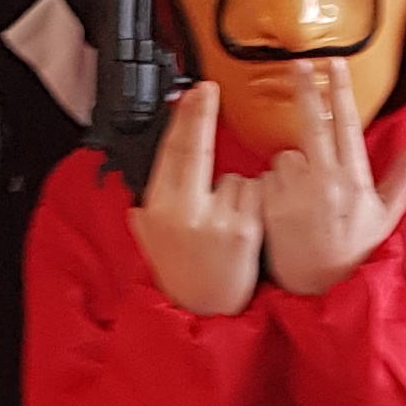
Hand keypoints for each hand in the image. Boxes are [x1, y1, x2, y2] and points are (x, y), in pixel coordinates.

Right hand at [125, 82, 260, 317]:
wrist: (205, 315)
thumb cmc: (182, 272)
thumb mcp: (150, 236)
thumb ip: (150, 201)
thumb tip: (157, 157)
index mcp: (158, 210)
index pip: (170, 154)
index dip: (183, 119)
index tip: (193, 93)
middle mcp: (184, 213)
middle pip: (195, 150)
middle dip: (201, 116)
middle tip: (207, 90)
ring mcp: (217, 221)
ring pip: (234, 177)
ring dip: (236, 191)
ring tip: (226, 224)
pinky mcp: (245, 231)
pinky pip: (256, 195)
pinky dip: (255, 206)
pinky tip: (245, 230)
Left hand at [255, 60, 405, 299]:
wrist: (318, 290)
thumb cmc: (353, 250)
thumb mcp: (387, 213)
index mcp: (354, 180)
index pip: (346, 124)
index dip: (340, 90)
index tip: (334, 63)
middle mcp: (324, 182)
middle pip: (312, 122)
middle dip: (306, 88)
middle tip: (298, 63)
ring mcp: (294, 194)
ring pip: (285, 155)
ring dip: (290, 166)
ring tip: (301, 198)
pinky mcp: (269, 206)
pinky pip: (264, 178)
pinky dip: (271, 186)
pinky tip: (283, 208)